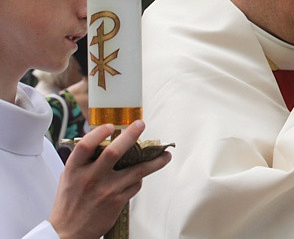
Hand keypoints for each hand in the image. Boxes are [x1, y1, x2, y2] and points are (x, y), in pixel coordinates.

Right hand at [48, 120, 170, 238]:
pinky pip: (136, 184)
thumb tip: (103, 141)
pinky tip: (140, 177)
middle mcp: (91, 178)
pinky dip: (139, 178)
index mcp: (74, 170)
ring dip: (155, 161)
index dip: (98, 133)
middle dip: (131, 135)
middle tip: (141, 125)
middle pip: (114, 152)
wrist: (68, 233)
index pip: (85, 146)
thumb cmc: (69, 203)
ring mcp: (106, 190)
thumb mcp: (69, 178)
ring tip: (165, 155)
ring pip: (137, 170)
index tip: (110, 125)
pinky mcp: (117, 201)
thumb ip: (84, 160)